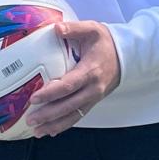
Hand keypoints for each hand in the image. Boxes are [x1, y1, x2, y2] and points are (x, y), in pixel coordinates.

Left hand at [25, 20, 120, 137]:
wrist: (128, 55)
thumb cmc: (106, 42)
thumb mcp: (92, 29)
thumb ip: (74, 28)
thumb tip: (56, 28)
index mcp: (90, 71)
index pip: (68, 85)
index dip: (51, 93)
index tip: (34, 98)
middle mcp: (92, 88)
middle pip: (69, 105)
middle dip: (49, 114)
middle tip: (30, 120)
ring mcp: (94, 97)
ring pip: (73, 115)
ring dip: (55, 124)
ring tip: (38, 132)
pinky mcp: (93, 101)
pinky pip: (79, 116)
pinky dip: (65, 124)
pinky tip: (52, 130)